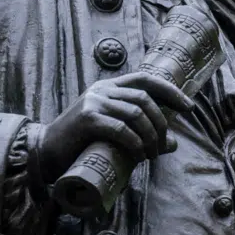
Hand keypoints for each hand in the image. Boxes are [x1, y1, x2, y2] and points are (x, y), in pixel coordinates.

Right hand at [38, 72, 193, 181]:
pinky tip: (138, 155)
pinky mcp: (87, 119)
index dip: (170, 91)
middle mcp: (102, 89)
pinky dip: (135, 143)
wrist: (46, 152)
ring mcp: (94, 102)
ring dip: (151, 136)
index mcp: (109, 87)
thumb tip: (173, 144)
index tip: (188, 107)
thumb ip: (140, 134)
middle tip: (164, 147)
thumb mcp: (114, 135)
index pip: (146, 79)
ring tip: (151, 155)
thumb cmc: (82, 144)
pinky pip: (121, 128)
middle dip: (161, 123)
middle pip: (144, 98)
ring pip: (136, 113)